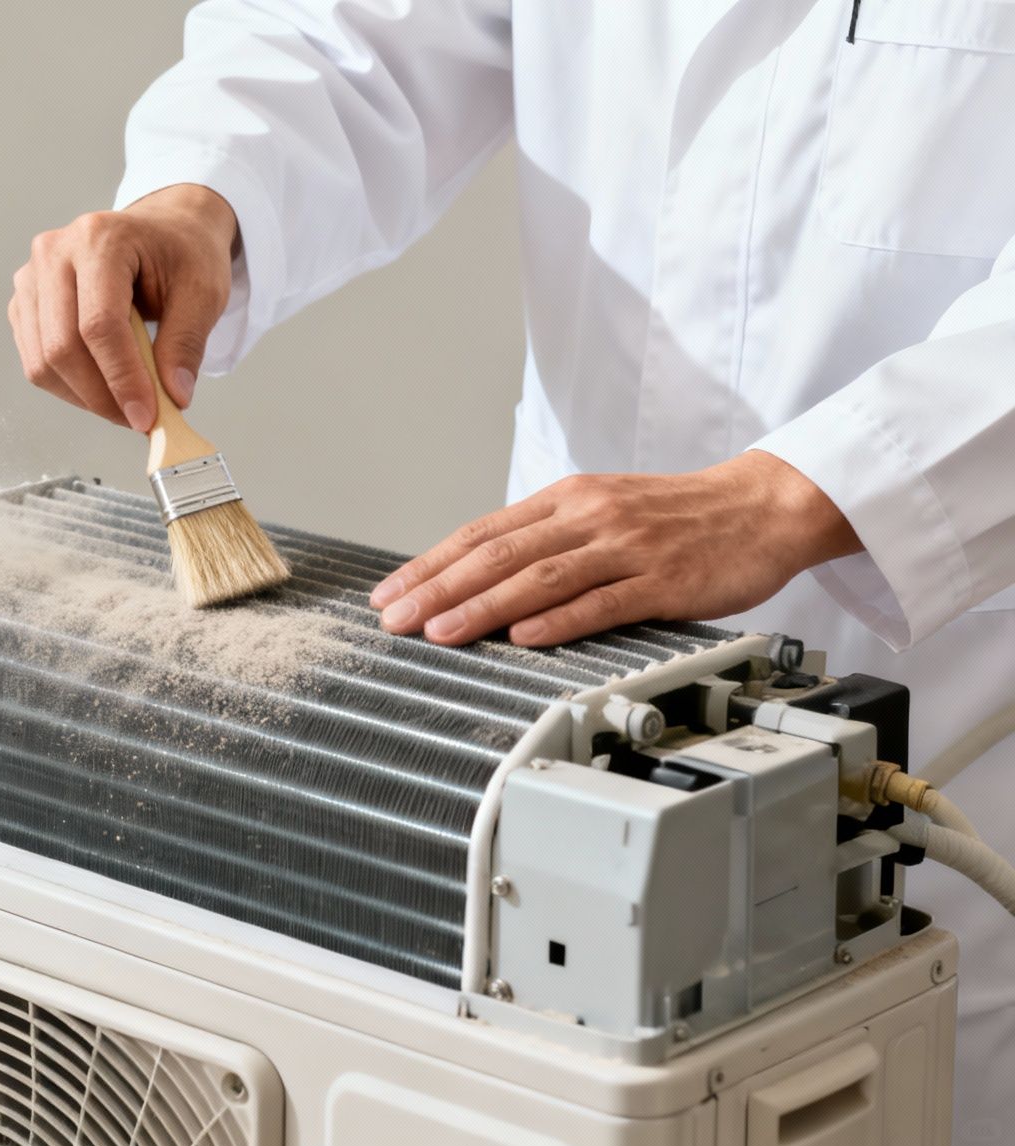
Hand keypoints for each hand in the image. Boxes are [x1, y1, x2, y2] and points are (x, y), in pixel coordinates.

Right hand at [9, 184, 236, 431]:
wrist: (164, 230)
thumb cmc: (182, 253)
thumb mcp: (203, 291)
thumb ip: (187, 343)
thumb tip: (172, 397)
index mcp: (100, 239)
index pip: (98, 323)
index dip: (121, 377)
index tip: (145, 415)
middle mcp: (54, 252)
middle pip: (62, 346)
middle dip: (101, 396)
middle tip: (138, 418)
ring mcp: (32, 277)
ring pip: (43, 362)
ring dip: (84, 397)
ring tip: (125, 402)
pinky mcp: (26, 303)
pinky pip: (36, 362)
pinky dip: (70, 387)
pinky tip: (103, 385)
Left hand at [369, 451, 862, 646]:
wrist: (764, 504)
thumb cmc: (678, 516)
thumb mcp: (601, 511)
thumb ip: (547, 540)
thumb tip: (480, 574)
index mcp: (567, 500)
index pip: (482, 534)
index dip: (430, 565)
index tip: (389, 594)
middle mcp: (589, 517)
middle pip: (498, 555)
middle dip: (438, 590)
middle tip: (395, 619)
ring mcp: (626, 548)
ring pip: (540, 578)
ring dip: (483, 607)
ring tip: (441, 632)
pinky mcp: (664, 581)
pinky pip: (603, 602)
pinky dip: (559, 620)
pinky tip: (524, 636)